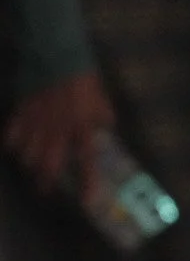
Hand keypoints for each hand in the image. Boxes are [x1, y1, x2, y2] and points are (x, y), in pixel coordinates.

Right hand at [5, 71, 113, 190]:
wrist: (58, 58)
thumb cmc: (84, 80)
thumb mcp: (102, 102)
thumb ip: (103, 119)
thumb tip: (106, 129)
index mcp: (82, 129)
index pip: (87, 162)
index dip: (87, 183)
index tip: (86, 202)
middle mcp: (59, 131)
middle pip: (49, 164)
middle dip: (45, 180)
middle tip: (44, 189)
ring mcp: (37, 123)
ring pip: (27, 153)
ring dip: (29, 163)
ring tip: (30, 167)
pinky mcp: (21, 112)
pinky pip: (11, 134)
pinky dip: (11, 143)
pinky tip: (14, 147)